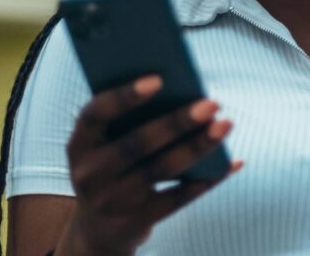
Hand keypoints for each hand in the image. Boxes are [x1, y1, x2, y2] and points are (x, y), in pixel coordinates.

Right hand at [57, 75, 242, 255]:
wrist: (97, 230)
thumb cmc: (111, 167)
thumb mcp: (103, 146)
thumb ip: (127, 120)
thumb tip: (182, 90)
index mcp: (79, 143)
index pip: (96, 114)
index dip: (125, 96)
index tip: (158, 79)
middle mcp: (90, 174)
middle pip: (138, 143)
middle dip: (178, 122)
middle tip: (211, 103)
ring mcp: (112, 201)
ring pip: (162, 169)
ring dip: (198, 146)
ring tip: (225, 125)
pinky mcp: (135, 223)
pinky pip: (178, 198)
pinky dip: (208, 179)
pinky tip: (231, 162)